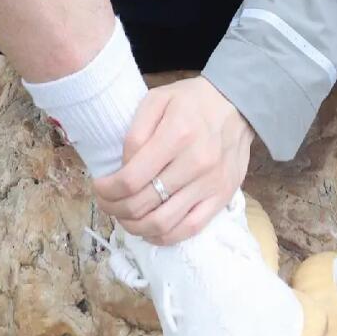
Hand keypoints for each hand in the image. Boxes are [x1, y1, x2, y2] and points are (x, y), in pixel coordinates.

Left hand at [90, 76, 254, 245]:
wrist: (237, 104)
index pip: (131, 179)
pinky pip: (188, 230)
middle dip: (115, 208)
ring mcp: (211, 184)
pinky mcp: (222, 198)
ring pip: (162, 224)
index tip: (98, 186)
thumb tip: (123, 167)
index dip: (107, 190)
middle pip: (143, 204)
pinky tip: (149, 228)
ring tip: (124, 216)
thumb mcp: (158, 99)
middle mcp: (196, 163)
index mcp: (177, 134)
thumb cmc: (192, 101)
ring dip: (134, 226)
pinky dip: (163, 236)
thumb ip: (136, 131)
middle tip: (106, 202)